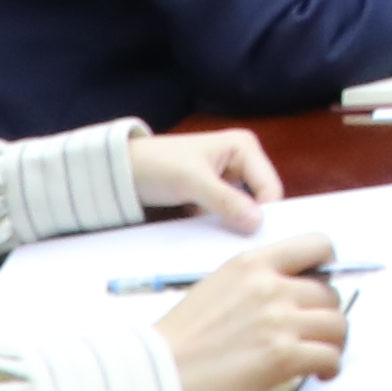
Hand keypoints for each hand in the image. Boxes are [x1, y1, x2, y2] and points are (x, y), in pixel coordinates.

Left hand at [125, 127, 287, 228]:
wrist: (121, 172)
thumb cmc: (156, 165)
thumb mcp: (192, 181)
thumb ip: (226, 200)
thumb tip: (257, 222)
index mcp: (244, 147)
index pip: (270, 187)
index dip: (265, 213)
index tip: (254, 239)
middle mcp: (241, 161)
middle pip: (260, 199)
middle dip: (249, 220)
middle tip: (239, 243)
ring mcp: (228, 180)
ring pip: (244, 210)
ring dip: (234, 225)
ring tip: (223, 241)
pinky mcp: (214, 195)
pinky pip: (227, 215)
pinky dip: (221, 226)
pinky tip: (211, 236)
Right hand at [152, 224, 346, 390]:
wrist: (156, 374)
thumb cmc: (179, 339)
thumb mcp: (216, 288)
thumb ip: (256, 283)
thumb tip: (291, 294)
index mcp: (252, 264)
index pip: (316, 245)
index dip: (329, 266)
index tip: (325, 285)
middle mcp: (270, 286)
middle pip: (329, 293)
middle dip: (327, 315)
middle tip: (316, 333)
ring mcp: (279, 320)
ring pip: (337, 325)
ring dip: (333, 342)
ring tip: (321, 356)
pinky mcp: (282, 356)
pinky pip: (329, 356)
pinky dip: (330, 367)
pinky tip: (320, 374)